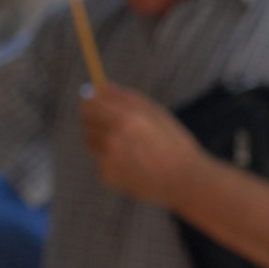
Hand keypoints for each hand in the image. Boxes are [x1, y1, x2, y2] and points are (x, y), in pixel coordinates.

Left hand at [79, 83, 210, 206]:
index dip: (89, 99)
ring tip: (126, 142)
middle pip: (85, 120)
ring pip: (89, 138)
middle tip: (107, 118)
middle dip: (93, 116)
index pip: (89, 104)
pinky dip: (107, 155)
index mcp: (125, 120)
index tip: (91, 98)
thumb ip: (125, 97)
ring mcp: (107, 159)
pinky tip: (129, 160)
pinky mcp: (105, 174)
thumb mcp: (155, 113)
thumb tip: (100, 87)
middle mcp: (112, 140)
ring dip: (99, 135)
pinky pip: (97, 157)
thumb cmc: (172, 141)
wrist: (183, 180)